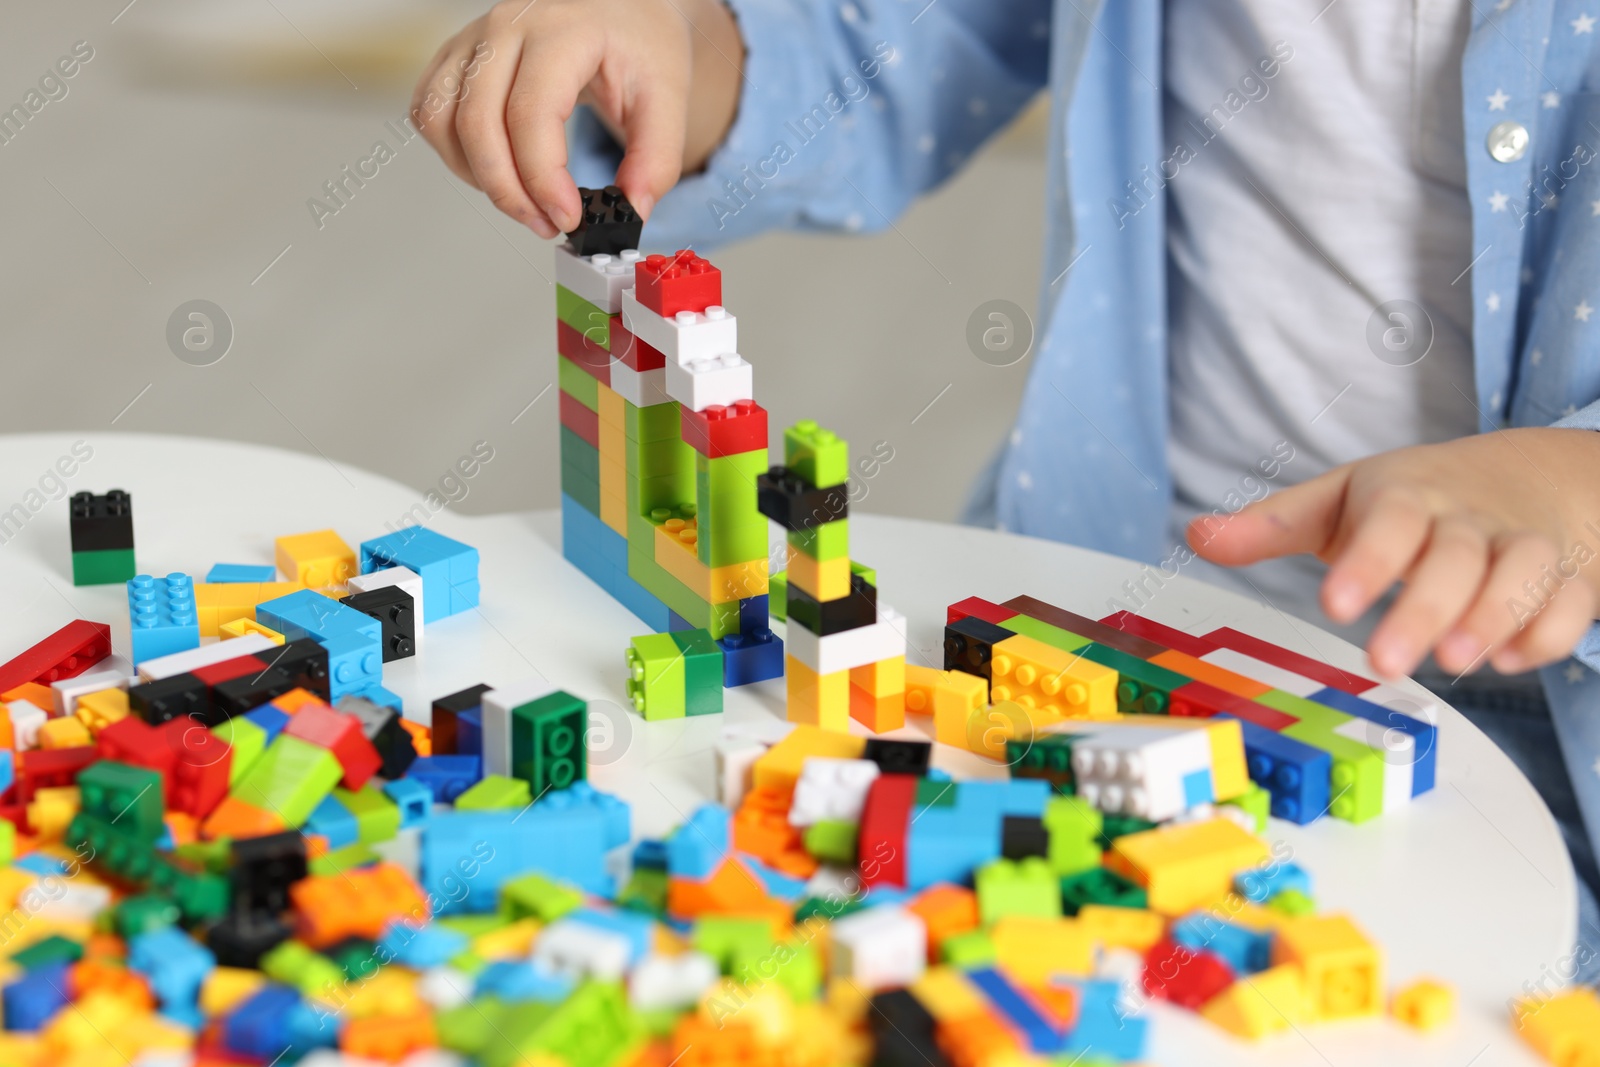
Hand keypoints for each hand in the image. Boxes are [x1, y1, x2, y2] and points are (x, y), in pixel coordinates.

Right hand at [410, 0, 743, 236]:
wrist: (619, 7)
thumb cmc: (638, 40)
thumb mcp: (668, 95)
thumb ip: (656, 159)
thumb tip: (630, 212)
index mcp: (561, 30)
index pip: (530, 115)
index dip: (542, 180)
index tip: (568, 218)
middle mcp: (506, 27)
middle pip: (478, 124)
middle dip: (510, 192)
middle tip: (547, 224)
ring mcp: (475, 38)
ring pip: (441, 119)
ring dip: (477, 176)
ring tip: (523, 199)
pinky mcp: (457, 54)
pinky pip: (429, 111)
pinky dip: (454, 153)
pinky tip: (496, 170)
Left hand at [1188, 428, 1599, 678]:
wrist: (1531, 474)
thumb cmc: (1413, 500)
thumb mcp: (1339, 502)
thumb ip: (1273, 525)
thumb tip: (1196, 536)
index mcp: (1405, 496)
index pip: (1388, 521)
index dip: (1366, 561)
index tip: (1333, 603)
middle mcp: (1467, 519)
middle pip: (1454, 558)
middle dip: (1423, 610)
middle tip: (1386, 662)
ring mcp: (1522, 544)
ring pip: (1522, 573)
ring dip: (1495, 618)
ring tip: (1457, 663)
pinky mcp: (1568, 574)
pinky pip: (1572, 601)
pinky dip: (1550, 632)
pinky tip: (1513, 660)